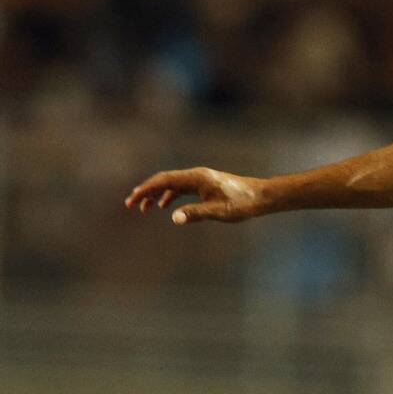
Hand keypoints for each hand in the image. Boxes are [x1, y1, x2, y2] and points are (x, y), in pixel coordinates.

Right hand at [124, 168, 268, 224]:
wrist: (261, 196)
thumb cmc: (242, 203)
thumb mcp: (218, 211)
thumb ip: (195, 214)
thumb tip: (174, 218)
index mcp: (196, 177)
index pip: (164, 180)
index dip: (146, 189)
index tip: (133, 200)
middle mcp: (196, 175)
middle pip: (164, 180)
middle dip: (146, 192)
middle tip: (131, 205)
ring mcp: (200, 179)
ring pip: (172, 184)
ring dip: (157, 195)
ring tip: (144, 209)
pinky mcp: (205, 185)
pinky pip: (182, 188)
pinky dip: (170, 196)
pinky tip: (166, 207)